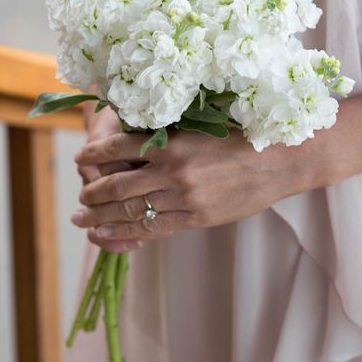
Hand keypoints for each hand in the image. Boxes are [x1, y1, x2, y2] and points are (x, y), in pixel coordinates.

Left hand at [71, 127, 327, 252]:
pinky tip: (108, 236)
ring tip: (83, 219)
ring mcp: (183, 198)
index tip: (81, 158)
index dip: (93, 154)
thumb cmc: (243, 135)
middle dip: (92, 193)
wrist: (281, 159)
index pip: (117, 147)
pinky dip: (126, 234)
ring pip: (131, 211)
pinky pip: (154, 230)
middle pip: (117, 186)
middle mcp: (171, 171)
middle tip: (79, 196)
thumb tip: (134, 138)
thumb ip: (168, 134)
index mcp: (171, 141)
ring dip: (101, 217)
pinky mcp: (196, 218)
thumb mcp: (201, 125)